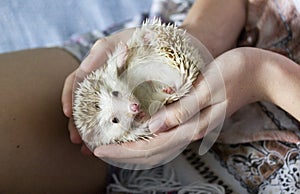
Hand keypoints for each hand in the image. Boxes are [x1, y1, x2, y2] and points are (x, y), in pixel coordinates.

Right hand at [61, 29, 133, 153]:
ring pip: (99, 114)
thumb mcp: (117, 42)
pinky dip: (112, 130)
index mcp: (97, 68)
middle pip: (84, 104)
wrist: (166, 44)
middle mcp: (104, 82)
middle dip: (78, 123)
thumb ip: (99, 52)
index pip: (76, 83)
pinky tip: (110, 142)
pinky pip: (119, 117)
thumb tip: (81, 69)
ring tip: (88, 148)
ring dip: (91, 131)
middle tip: (77, 140)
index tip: (67, 113)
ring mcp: (117, 92)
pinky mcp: (132, 101)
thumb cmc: (140, 39)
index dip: (69, 97)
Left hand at [93, 47, 266, 165]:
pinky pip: (165, 134)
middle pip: (151, 151)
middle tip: (98, 150)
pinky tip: (137, 132)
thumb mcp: (208, 89)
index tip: (100, 149)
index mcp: (192, 126)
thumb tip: (154, 127)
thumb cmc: (234, 75)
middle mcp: (190, 131)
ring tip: (112, 145)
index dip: (124, 150)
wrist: (257, 73)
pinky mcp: (192, 118)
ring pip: (157, 146)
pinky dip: (146, 137)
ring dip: (133, 149)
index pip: (151, 146)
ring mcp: (191, 126)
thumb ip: (183, 111)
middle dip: (123, 154)